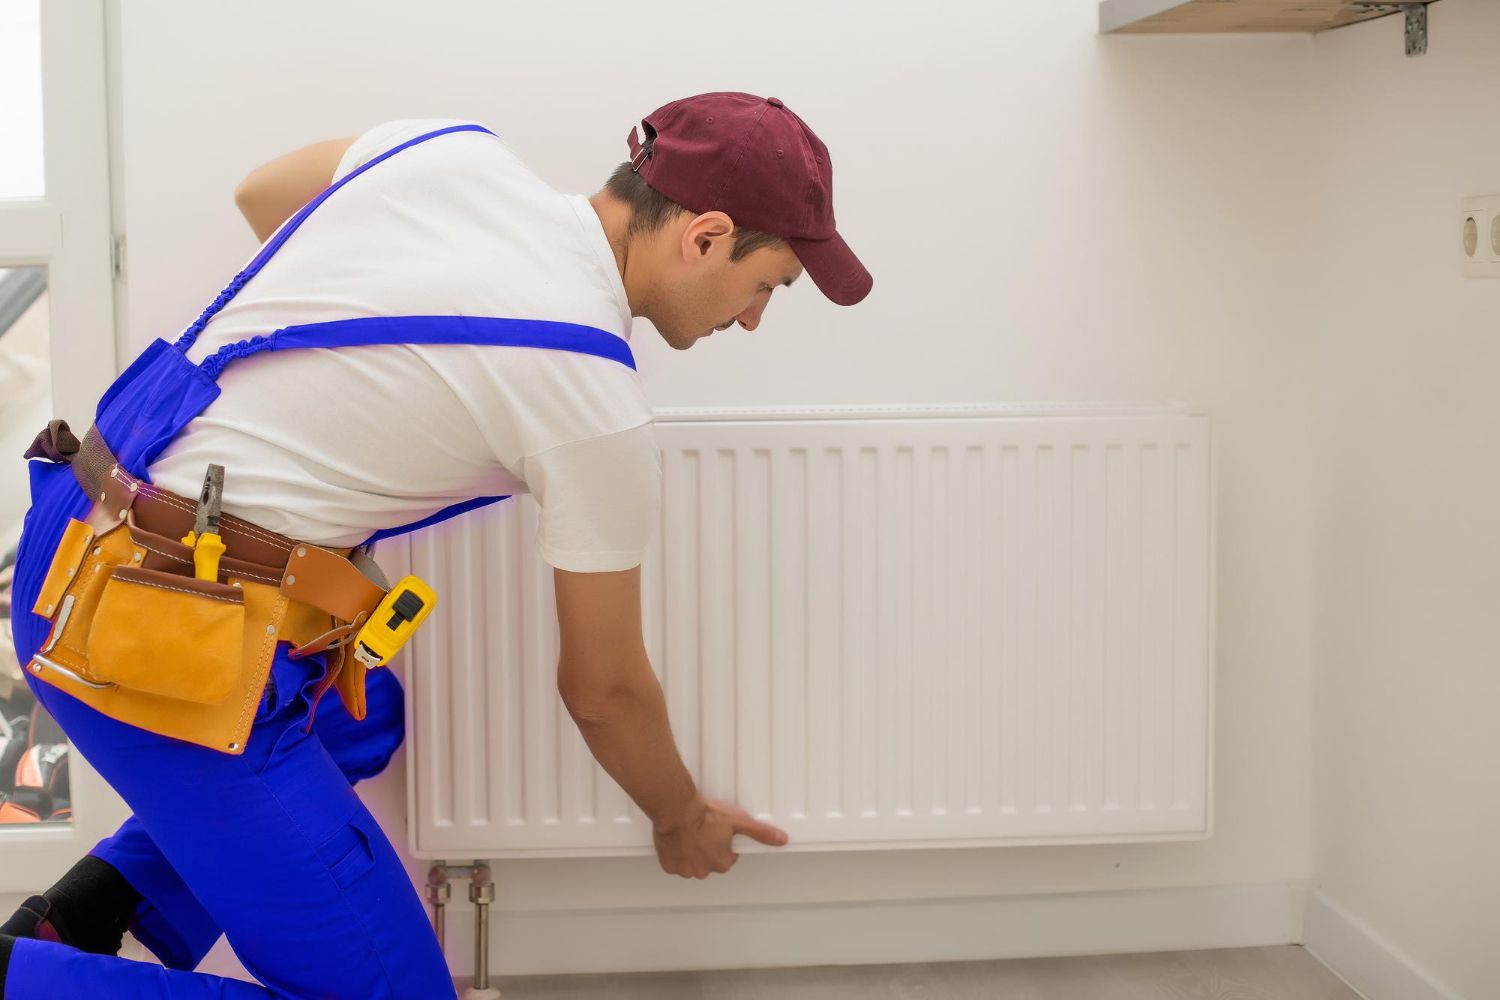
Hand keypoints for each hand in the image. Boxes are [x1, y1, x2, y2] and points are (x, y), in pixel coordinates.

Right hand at [651, 796, 789, 878]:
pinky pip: (675, 863)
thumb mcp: (739, 820)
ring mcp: (685, 869)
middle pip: (709, 861)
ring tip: (690, 833)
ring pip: (691, 863)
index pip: (727, 856)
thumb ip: (761, 833)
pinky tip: (679, 839)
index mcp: (722, 863)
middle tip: (703, 830)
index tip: (718, 830)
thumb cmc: (705, 814)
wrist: (678, 809)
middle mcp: (703, 871)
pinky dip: (676, 854)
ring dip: (691, 851)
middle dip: (707, 848)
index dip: (723, 842)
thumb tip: (780, 839)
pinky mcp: (669, 865)